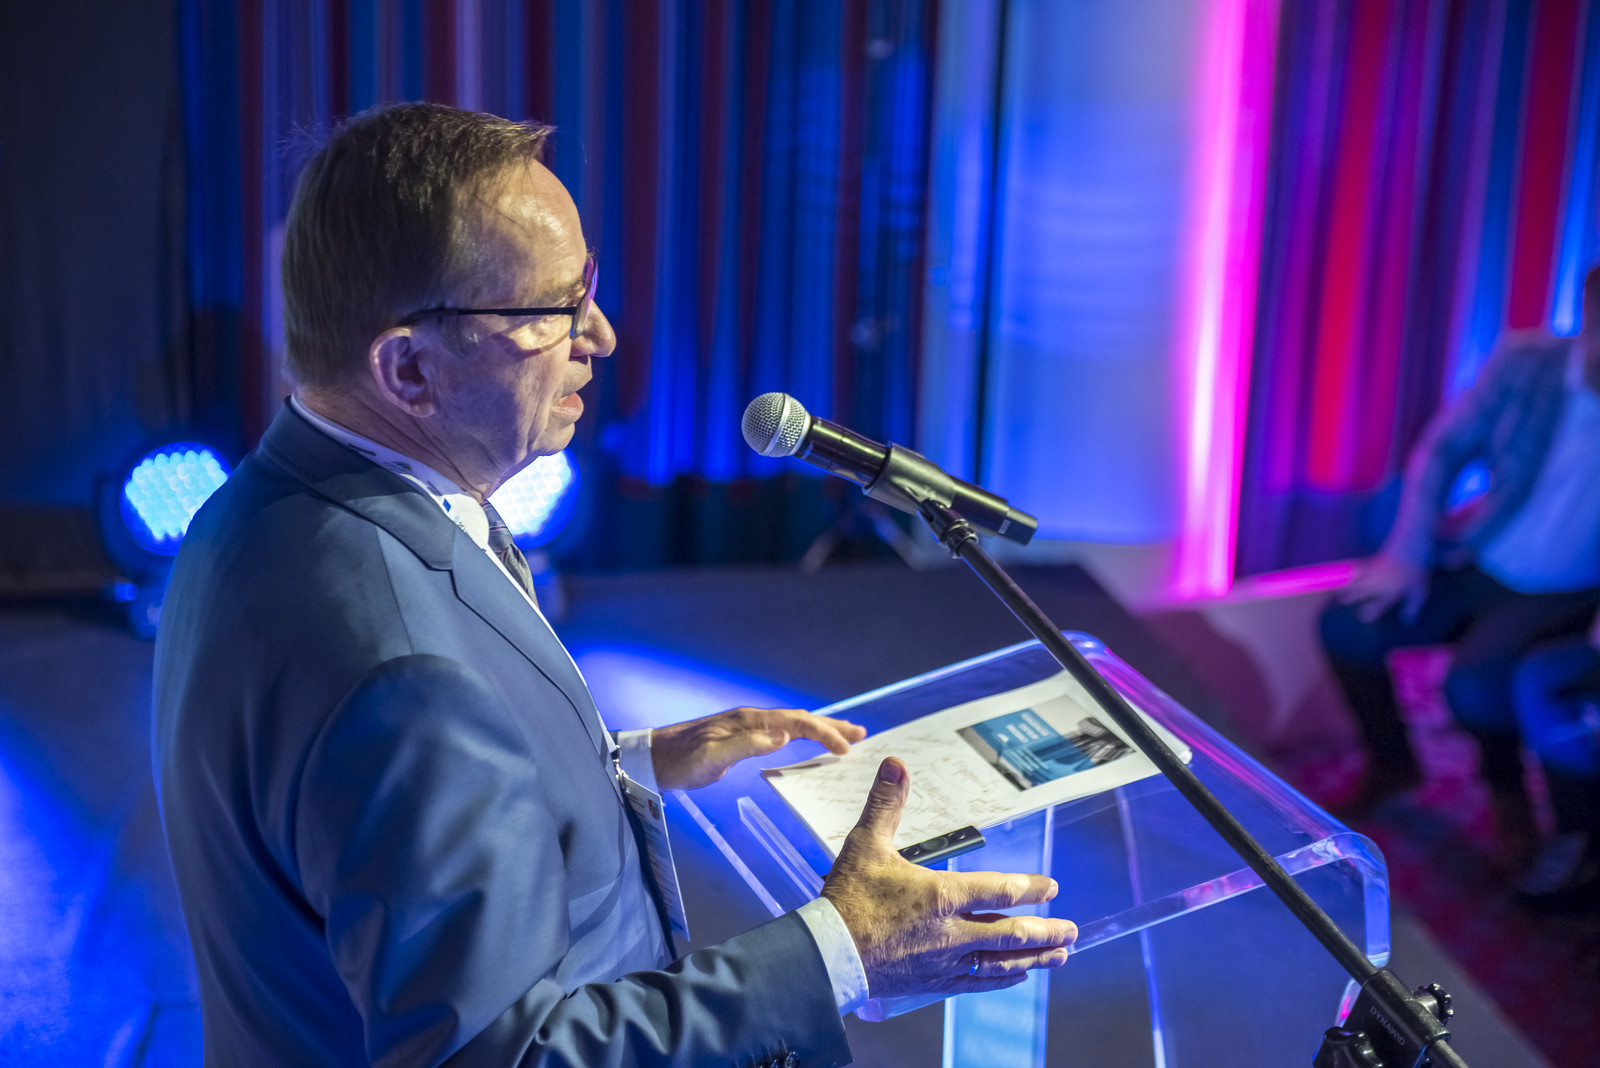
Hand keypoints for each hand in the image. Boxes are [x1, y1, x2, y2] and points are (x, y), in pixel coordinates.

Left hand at [651, 707, 865, 790]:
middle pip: (800, 718)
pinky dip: (802, 735)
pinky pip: (781, 732)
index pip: (796, 722)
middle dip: (831, 726)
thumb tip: (784, 737)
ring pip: (792, 724)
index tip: (845, 749)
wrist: (654, 758)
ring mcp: (747, 727)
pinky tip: (805, 742)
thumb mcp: (712, 757)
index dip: (823, 733)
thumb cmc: (680, 762)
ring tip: (844, 736)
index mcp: (750, 722)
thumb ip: (747, 746)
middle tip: (861, 734)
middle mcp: (752, 719)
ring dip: (820, 729)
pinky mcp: (742, 738)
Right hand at [821, 758, 1076, 998]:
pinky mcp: (934, 983)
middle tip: (1072, 930)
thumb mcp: (865, 843)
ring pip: (1001, 962)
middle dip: (1045, 931)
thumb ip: (886, 803)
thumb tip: (896, 763)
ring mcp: (945, 962)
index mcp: (941, 895)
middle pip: (1011, 933)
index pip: (998, 890)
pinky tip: (1016, 977)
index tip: (1051, 887)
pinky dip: (1003, 979)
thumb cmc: (847, 898)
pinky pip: (979, 982)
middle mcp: (951, 933)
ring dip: (1034, 958)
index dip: (1029, 889)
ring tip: (1060, 956)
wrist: (827, 955)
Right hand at [1337, 553, 1428, 623]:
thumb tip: (1407, 621)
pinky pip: (1355, 568)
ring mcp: (1371, 574)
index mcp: (1389, 594)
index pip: (1375, 607)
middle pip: (1358, 594)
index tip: (1363, 616)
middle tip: (1342, 601)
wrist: (1409, 551)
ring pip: (1354, 581)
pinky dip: (1348, 571)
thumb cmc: (1415, 573)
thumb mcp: (1419, 593)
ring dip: (1345, 586)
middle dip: (1349, 598)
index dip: (1368, 614)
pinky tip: (1341, 572)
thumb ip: (1412, 608)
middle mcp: (1377, 585)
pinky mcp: (1369, 564)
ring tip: (1336, 590)